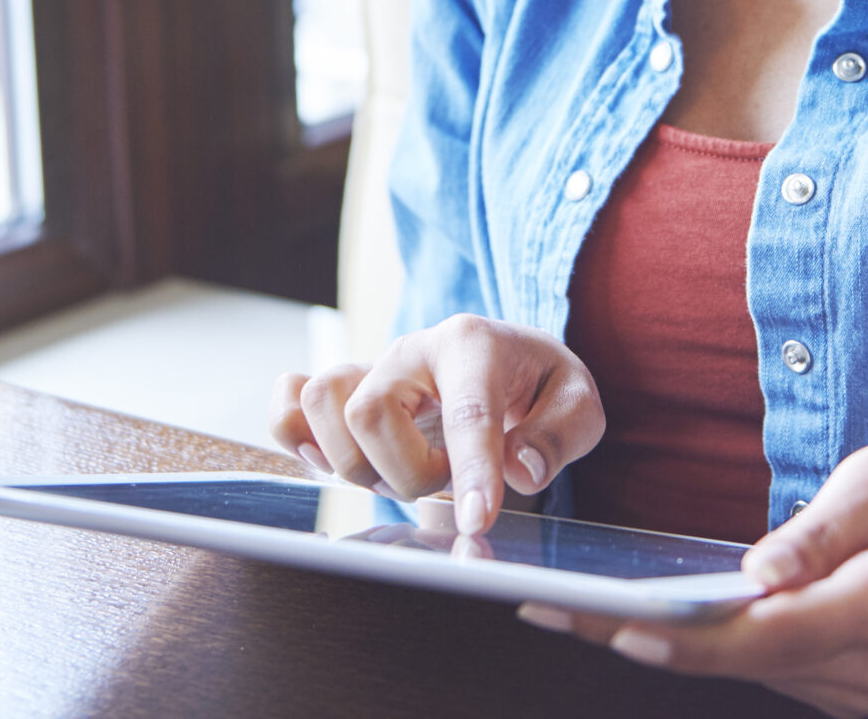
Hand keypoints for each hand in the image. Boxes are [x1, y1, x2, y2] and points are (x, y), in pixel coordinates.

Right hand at [269, 314, 604, 534]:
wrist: (510, 358)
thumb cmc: (540, 385)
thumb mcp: (578, 404)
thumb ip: (559, 436)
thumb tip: (519, 469)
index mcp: (475, 345)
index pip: (466, 413)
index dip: (470, 473)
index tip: (477, 522)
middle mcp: (413, 349)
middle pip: (370, 412)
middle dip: (404, 470)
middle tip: (441, 479)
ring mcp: (372, 366)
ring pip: (322, 402)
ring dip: (356, 460)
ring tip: (399, 470)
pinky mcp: (345, 388)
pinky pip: (289, 399)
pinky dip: (295, 432)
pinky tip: (330, 456)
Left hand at [517, 437, 867, 716]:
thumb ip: (825, 528)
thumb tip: (755, 571)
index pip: (763, 637)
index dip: (680, 635)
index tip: (607, 623)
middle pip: (736, 664)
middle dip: (635, 637)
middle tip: (545, 609)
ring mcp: (865, 690)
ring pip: (746, 670)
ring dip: (664, 643)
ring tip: (572, 609)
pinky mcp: (855, 688)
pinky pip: (768, 667)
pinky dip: (710, 643)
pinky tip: (649, 615)